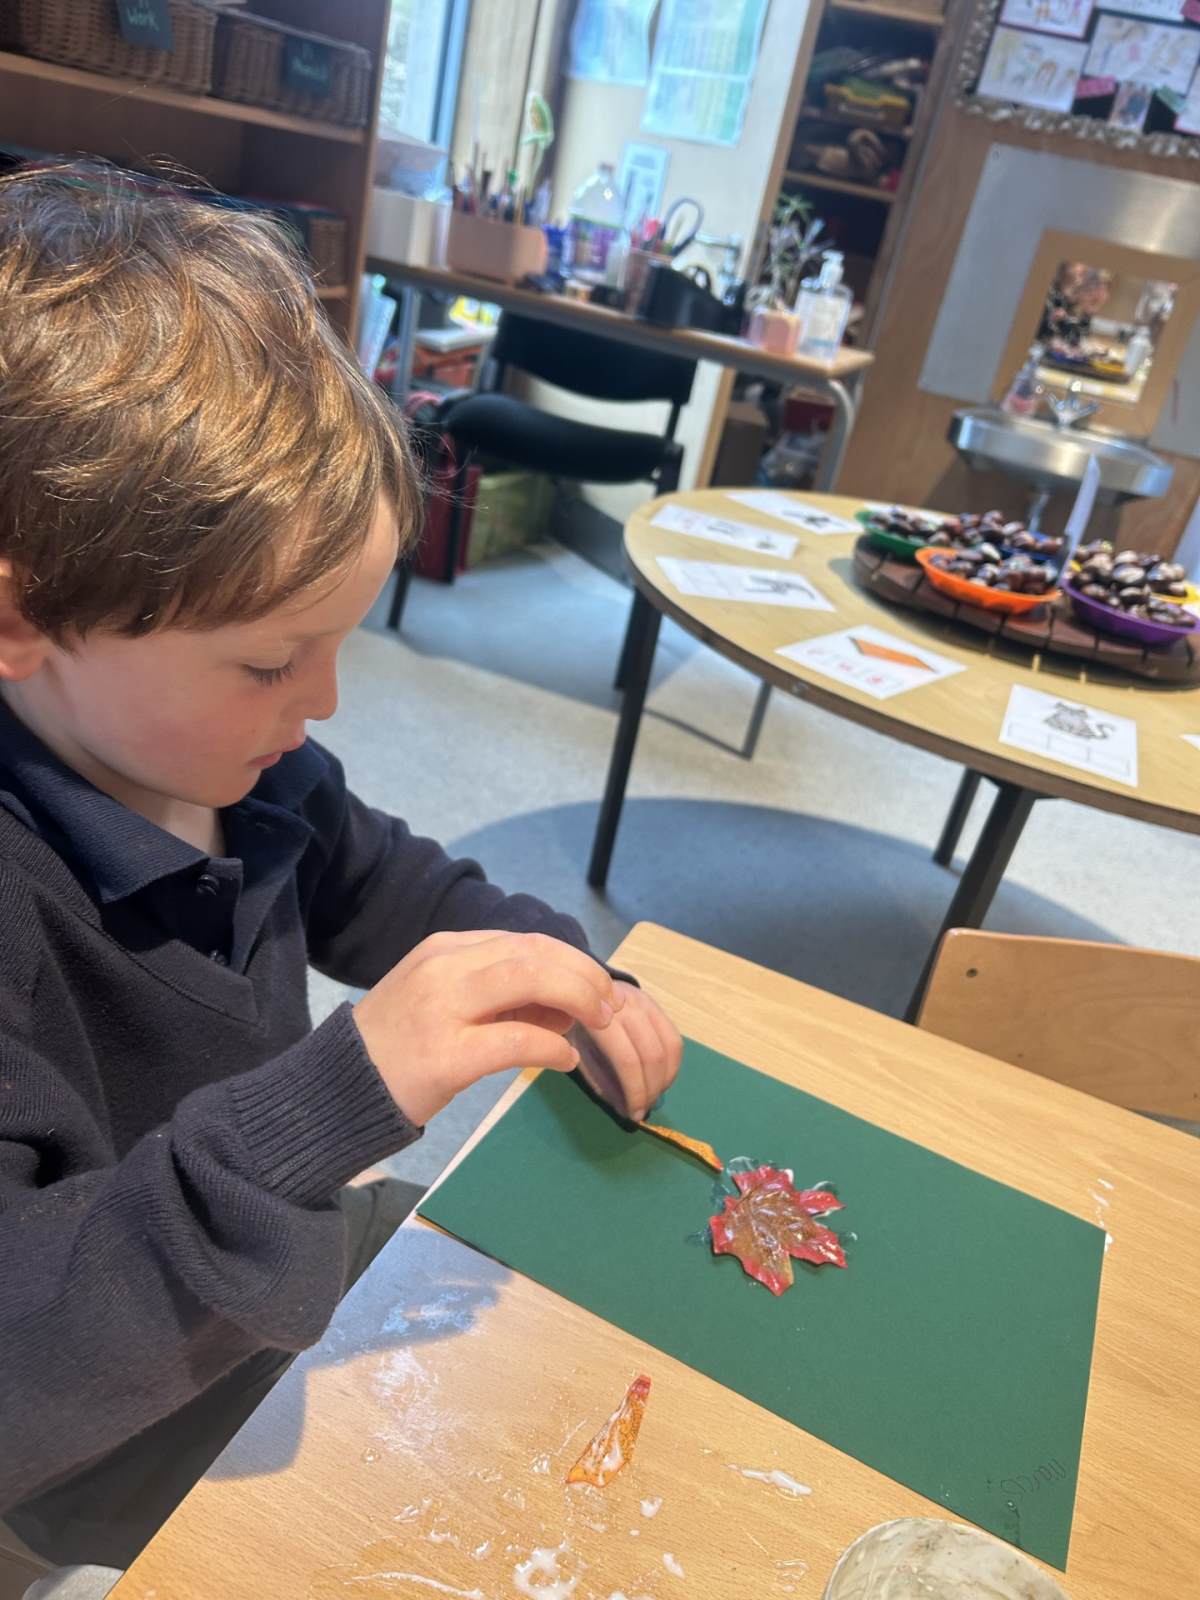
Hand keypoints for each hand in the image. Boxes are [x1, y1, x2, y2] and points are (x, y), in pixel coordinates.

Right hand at [353, 930, 621, 1126]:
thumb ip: (495, 996)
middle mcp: (442, 968)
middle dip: (583, 975)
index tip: (596, 985)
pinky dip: (551, 1047)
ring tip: (600, 1023)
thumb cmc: (394, 1051)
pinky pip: (516, 1040)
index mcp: (442, 950)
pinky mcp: (444, 1057)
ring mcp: (440, 1009)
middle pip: (533, 952)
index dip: (570, 960)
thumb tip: (564, 1007)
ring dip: (577, 998)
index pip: (524, 941)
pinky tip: (565, 1061)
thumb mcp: (439, 1002)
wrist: (334, 1092)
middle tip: (610, 1004)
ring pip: (528, 979)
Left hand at [571, 982, 681, 1121]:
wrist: (574, 986)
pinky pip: (674, 1037)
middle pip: (652, 1054)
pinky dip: (673, 1063)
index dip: (635, 1091)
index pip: (627, 1060)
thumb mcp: (573, 1050)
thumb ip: (597, 1077)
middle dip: (652, 1088)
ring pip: (669, 1045)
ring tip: (654, 1095)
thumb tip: (624, 1107)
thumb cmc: (571, 1023)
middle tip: (644, 1108)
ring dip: (666, 1078)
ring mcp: (643, 1001)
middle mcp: (625, 1005)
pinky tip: (662, 1078)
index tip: (632, 1114)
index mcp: (597, 1017)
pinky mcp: (654, 1003)